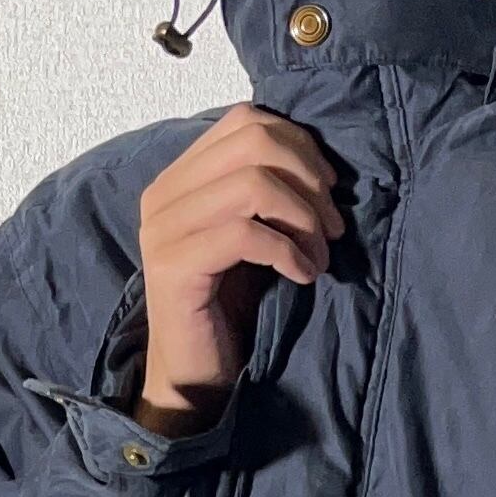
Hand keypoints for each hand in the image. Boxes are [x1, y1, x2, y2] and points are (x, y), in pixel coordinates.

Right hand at [129, 107, 344, 433]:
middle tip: (331, 227)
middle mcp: (164, 194)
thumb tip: (325, 164)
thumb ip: (268, 192)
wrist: (196, 375)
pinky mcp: (174, 266)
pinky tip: (303, 277)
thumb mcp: (254, 234)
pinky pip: (246, 235)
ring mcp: (164, 229)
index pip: (245, 121)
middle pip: (253, 143)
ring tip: (319, 256)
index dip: (300, 146)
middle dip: (308, 180)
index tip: (328, 189)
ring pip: (252, 184)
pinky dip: (288, 252)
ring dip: (302, 218)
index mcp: (181, 177)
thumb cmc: (231, 306)